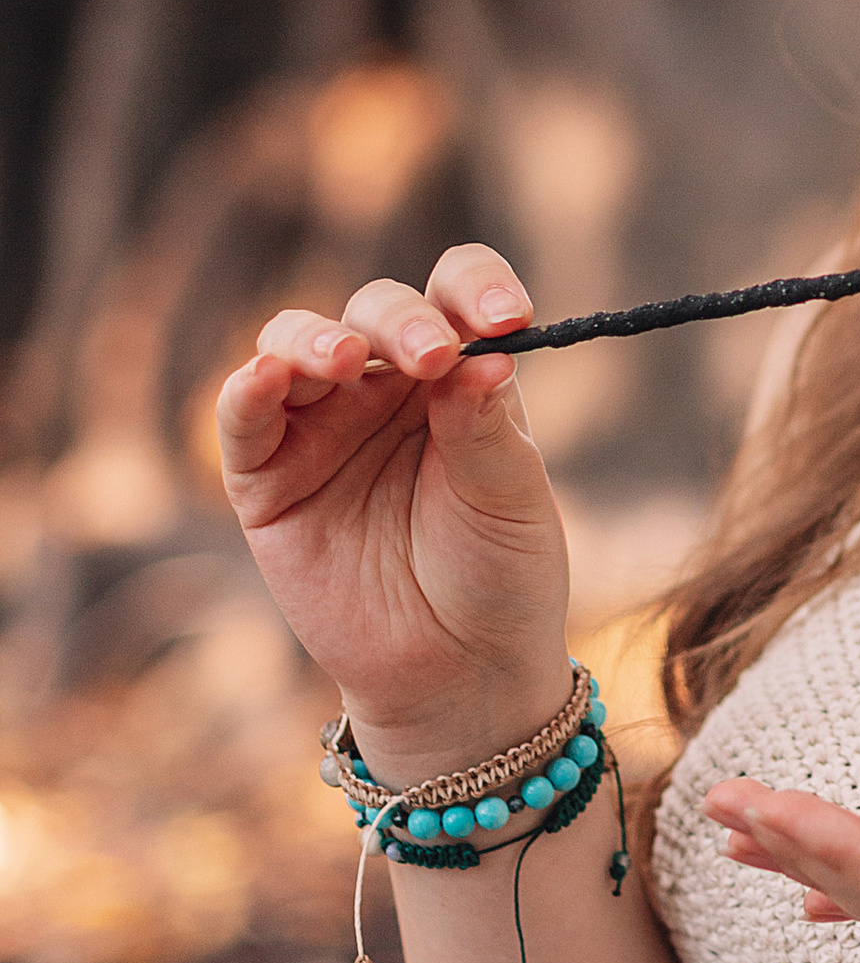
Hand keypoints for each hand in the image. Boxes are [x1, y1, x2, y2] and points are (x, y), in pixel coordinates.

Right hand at [214, 243, 572, 778]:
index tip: (510, 316)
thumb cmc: (498, 576)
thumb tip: (483, 355)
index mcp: (457, 374)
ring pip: (296, 344)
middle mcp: (386, 387)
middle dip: (401, 322)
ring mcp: (322, 427)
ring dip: (315, 339)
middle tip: (433, 355)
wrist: (457, 674)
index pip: (457, 295)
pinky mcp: (267, 478)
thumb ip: (486, 428)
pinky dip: (248, 389)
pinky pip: (245, 419)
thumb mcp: (509, 500)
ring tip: (347, 358)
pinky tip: (267, 378)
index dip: (477, 288)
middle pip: (376, 312)